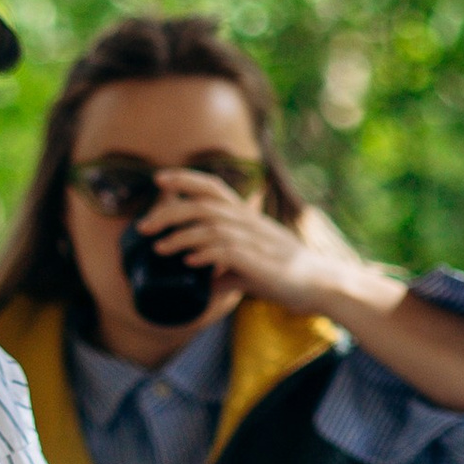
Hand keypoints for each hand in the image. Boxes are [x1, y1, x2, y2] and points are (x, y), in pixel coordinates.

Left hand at [139, 173, 386, 323]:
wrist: (320, 284)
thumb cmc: (287, 276)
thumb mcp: (251, 267)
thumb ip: (225, 270)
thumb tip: (203, 282)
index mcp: (246, 216)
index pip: (213, 187)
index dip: (185, 179)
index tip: (159, 179)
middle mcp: (248, 221)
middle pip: (202, 204)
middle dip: (168, 212)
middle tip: (143, 227)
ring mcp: (253, 239)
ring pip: (208, 226)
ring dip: (179, 236)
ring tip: (158, 247)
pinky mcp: (257, 260)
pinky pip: (224, 251)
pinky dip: (202, 254)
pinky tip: (188, 262)